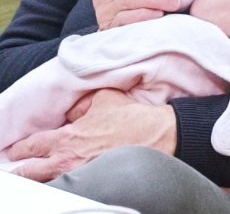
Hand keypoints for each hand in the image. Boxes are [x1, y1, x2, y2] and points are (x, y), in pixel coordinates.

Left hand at [6, 89, 177, 182]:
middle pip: (33, 172)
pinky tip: (62, 185)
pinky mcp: (96, 185)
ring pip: (49, 185)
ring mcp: (81, 177)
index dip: (21, 148)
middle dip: (22, 171)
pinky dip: (63, 186)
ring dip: (41, 180)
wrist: (156, 136)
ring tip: (35, 179)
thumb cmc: (131, 117)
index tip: (15, 150)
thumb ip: (82, 106)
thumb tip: (73, 113)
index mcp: (69, 137)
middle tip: (15, 171)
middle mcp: (69, 161)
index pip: (34, 145)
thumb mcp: (104, 98)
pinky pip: (71, 189)